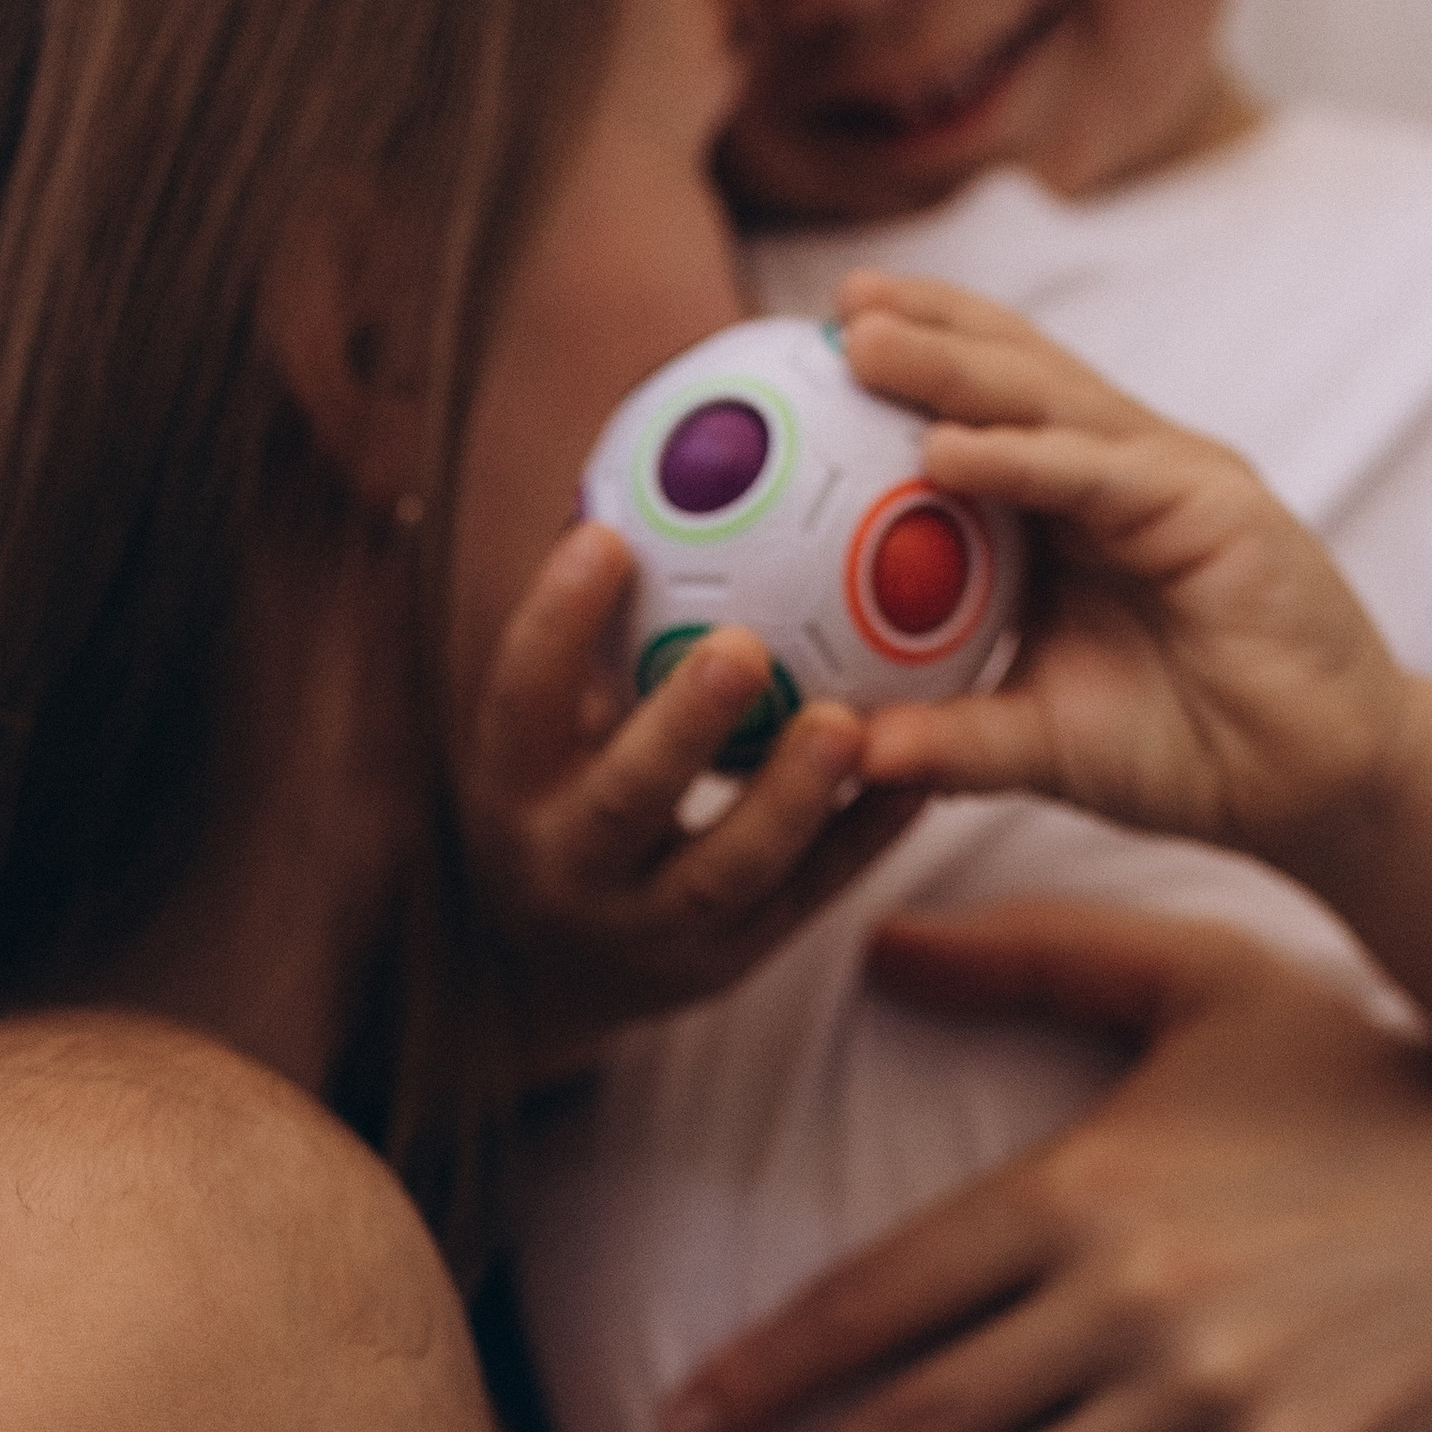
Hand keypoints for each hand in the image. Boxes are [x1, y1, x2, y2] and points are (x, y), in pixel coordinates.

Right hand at [459, 516, 922, 1067]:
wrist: (556, 973)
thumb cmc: (563, 793)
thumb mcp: (544, 727)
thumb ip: (586, 627)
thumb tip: (639, 457)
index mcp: (511, 789)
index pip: (519, 700)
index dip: (555, 622)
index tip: (606, 533)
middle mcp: (569, 868)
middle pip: (622, 800)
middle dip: (678, 727)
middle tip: (742, 644)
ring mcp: (651, 930)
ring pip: (725, 869)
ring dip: (790, 798)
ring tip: (847, 724)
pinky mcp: (729, 962)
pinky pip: (807, 897)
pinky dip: (861, 838)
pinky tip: (919, 770)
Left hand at [663, 897, 1431, 1431]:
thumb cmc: (1361, 1078)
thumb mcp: (1202, 981)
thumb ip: (1033, 956)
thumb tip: (878, 944)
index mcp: (1076, 1184)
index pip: (877, 1297)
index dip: (767, 1373)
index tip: (682, 1429)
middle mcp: (1124, 1299)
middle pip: (921, 1420)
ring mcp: (1206, 1396)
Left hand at [832, 273, 1413, 863]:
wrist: (1312, 786)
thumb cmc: (1184, 754)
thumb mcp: (1040, 747)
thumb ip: (949, 739)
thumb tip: (839, 753)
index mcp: (1069, 510)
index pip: (981, 413)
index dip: (905, 371)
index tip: (803, 355)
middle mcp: (1114, 473)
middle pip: (1008, 377)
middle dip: (922, 327)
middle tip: (829, 303)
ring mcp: (1166, 478)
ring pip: (1047, 402)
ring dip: (952, 367)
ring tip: (864, 339)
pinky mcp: (1213, 506)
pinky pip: (1096, 474)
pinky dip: (1019, 459)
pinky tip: (942, 450)